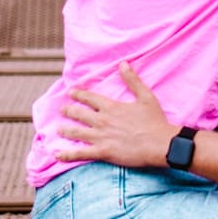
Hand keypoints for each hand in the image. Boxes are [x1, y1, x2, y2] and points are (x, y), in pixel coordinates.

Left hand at [56, 62, 174, 168]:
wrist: (160, 144)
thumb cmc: (155, 121)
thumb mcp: (146, 97)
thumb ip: (133, 80)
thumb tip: (123, 64)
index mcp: (111, 107)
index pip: (89, 98)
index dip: (78, 94)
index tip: (71, 92)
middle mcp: (102, 120)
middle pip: (79, 114)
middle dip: (68, 111)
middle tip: (62, 110)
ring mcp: (101, 136)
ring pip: (76, 132)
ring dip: (65, 130)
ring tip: (58, 129)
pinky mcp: (103, 152)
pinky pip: (81, 153)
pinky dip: (67, 154)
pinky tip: (57, 154)